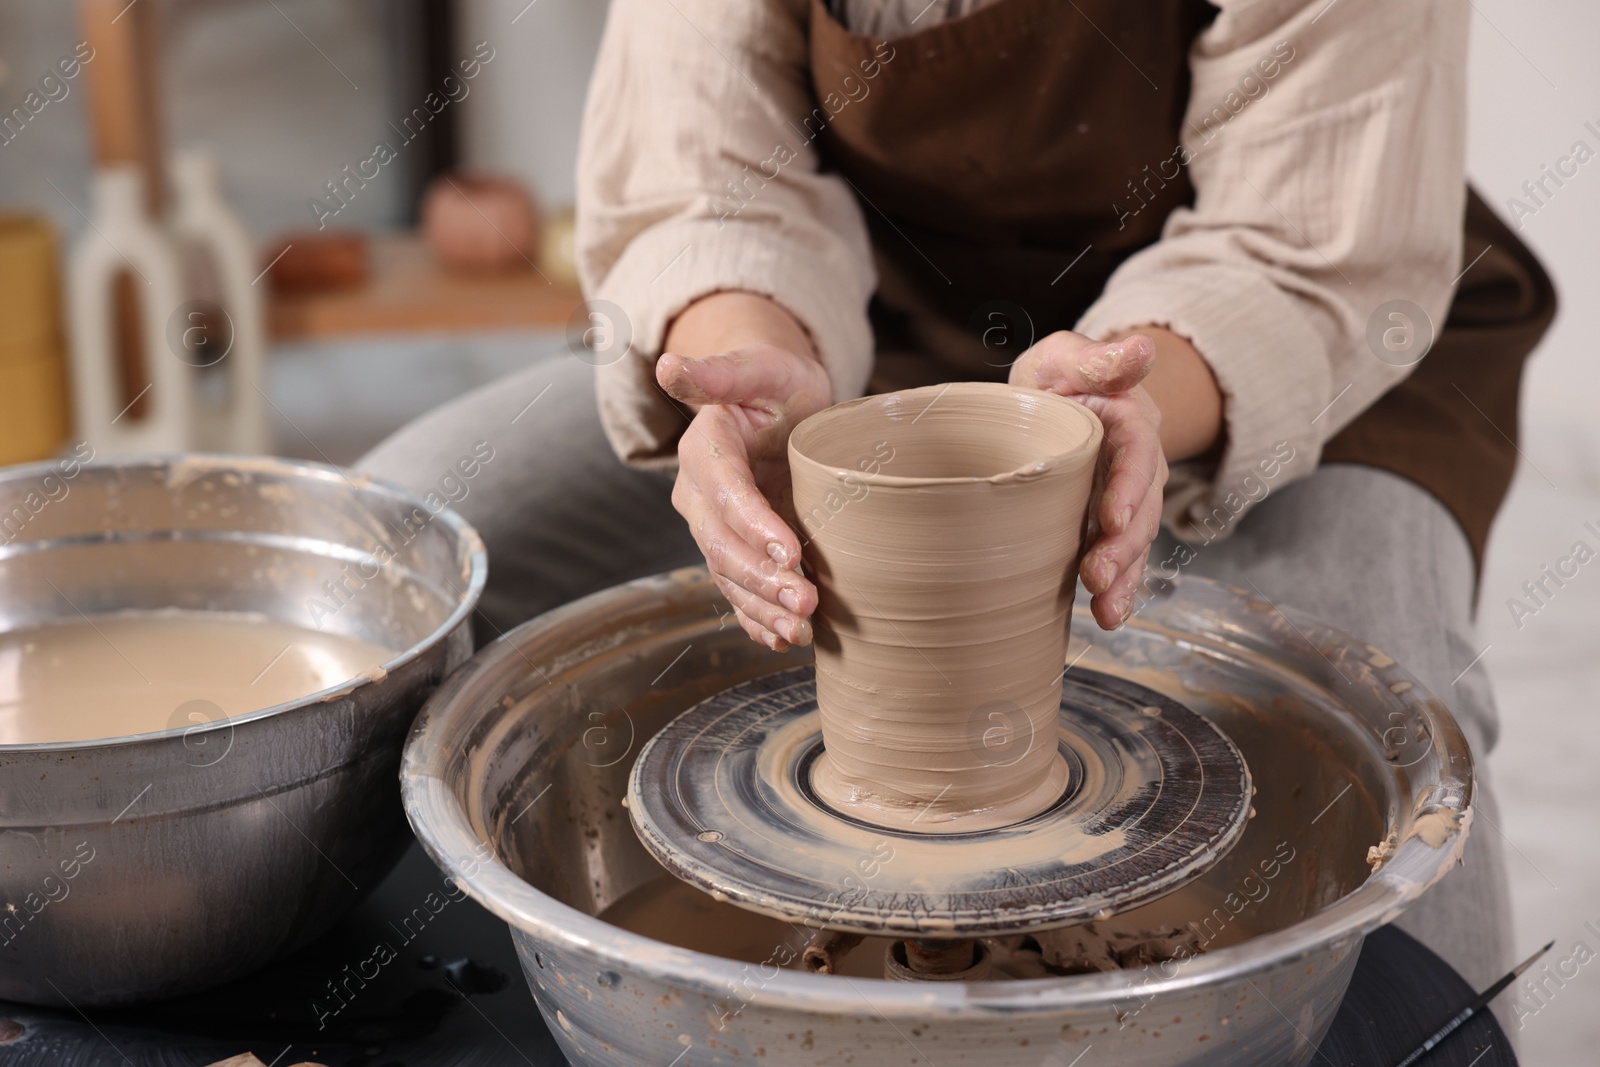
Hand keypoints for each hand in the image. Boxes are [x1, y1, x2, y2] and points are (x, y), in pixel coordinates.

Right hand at [658, 343, 831, 650]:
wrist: (780, 406)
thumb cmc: (777, 382)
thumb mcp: (761, 367)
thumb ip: (721, 372)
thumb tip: (668, 366)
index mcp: (705, 448)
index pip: (725, 490)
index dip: (752, 523)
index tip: (789, 548)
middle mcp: (700, 494)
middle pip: (722, 544)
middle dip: (762, 578)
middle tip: (806, 601)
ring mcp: (713, 527)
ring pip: (728, 576)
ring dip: (762, 607)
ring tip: (800, 628)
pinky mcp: (733, 549)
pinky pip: (736, 592)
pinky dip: (756, 620)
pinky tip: (781, 640)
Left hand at [1010, 332, 1164, 629]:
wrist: (1059, 400)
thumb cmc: (1058, 378)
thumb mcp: (1067, 357)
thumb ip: (1099, 358)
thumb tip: (1141, 347)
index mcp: (1129, 422)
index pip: (1137, 454)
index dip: (1130, 488)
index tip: (1112, 519)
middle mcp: (1138, 465)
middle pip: (1141, 509)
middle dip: (1124, 547)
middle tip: (1097, 577)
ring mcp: (1127, 499)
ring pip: (1135, 541)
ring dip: (1124, 577)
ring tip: (1105, 609)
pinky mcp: (1110, 525)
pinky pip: (1123, 558)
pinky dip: (1120, 589)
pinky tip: (1107, 616)